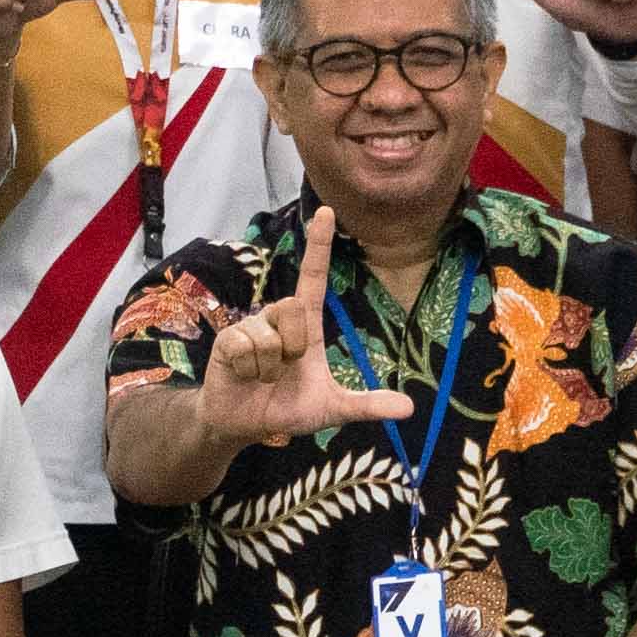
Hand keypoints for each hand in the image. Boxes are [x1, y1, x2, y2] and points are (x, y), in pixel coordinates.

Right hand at [190, 206, 416, 450]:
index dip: (319, 246)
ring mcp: (251, 326)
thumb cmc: (286, 409)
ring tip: (262, 378)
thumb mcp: (331, 409)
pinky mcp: (228, 340)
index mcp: (304, 326)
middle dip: (293, 350)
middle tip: (284, 372)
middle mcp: (276, 318)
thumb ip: (366, 406)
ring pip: (271, 338)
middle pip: (294, 310)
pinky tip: (244, 377)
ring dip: (271, 368)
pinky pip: (247, 348)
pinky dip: (251, 371)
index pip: (313, 278)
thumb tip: (409, 408)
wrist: (243, 425)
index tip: (327, 211)